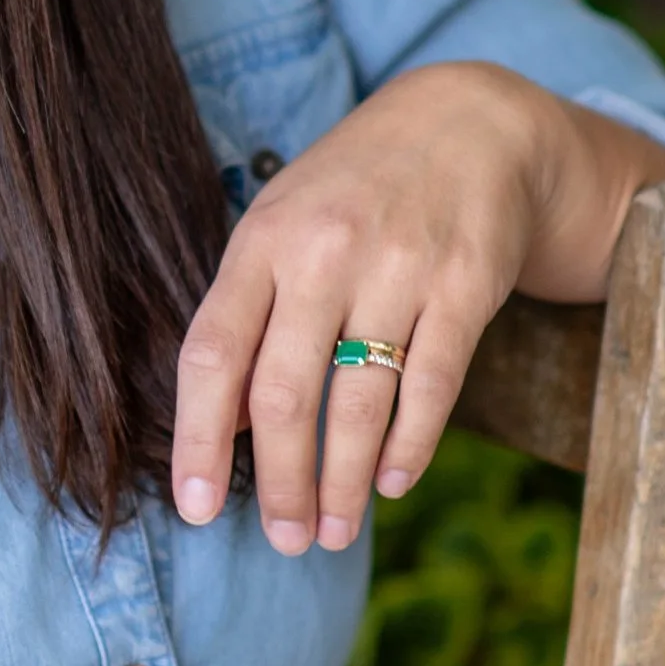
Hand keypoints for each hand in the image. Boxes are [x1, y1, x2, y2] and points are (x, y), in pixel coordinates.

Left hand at [172, 60, 664, 553]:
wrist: (470, 125)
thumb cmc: (354, 192)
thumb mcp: (281, 228)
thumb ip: (247, 315)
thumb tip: (218, 427)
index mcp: (261, 241)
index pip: (213, 352)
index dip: (197, 438)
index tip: (195, 507)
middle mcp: (324, 253)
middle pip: (284, 392)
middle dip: (279, 483)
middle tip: (284, 540)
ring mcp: (398, 269)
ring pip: (359, 402)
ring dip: (342, 482)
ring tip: (333, 532)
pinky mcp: (466, 287)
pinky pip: (433, 386)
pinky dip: (409, 446)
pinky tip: (391, 483)